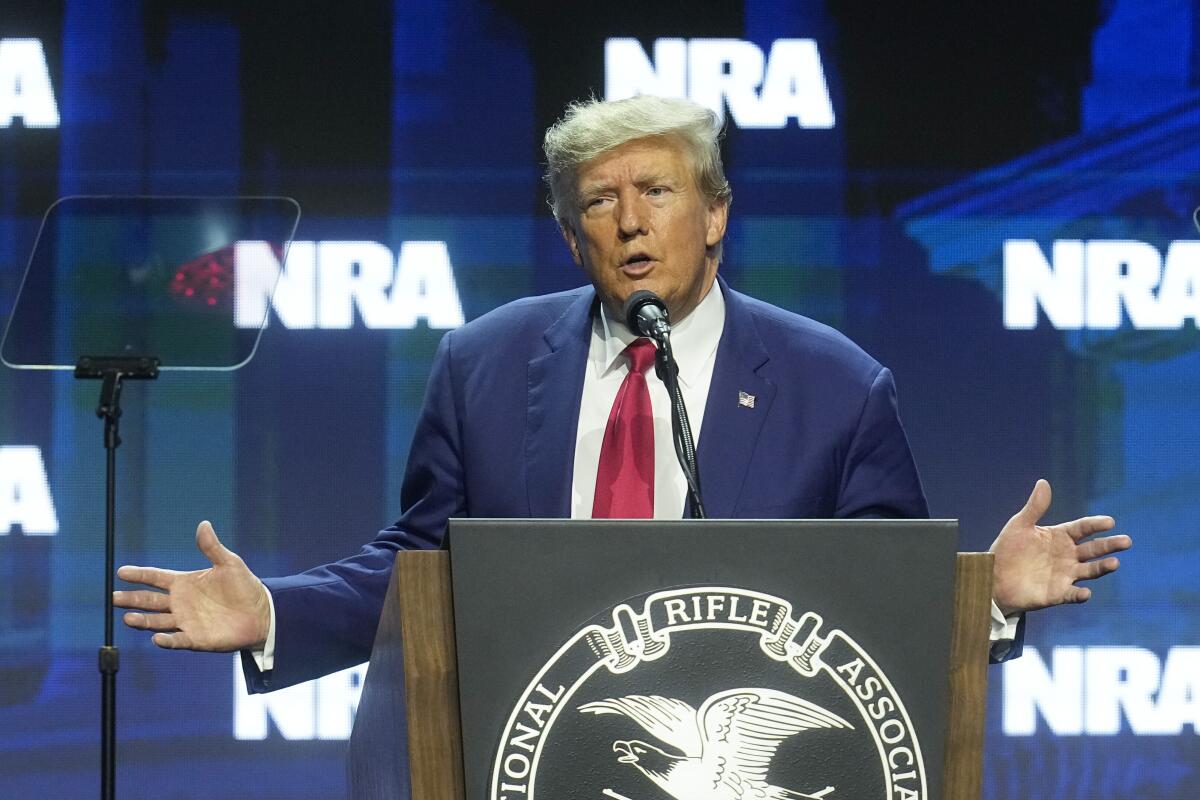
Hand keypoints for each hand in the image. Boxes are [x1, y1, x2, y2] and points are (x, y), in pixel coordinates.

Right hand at [113, 521, 270, 651]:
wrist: (261, 612)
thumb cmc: (244, 586)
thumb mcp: (229, 563)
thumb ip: (212, 547)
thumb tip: (204, 524)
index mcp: (185, 583)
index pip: (156, 577)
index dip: (140, 575)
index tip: (122, 571)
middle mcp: (181, 603)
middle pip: (150, 601)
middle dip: (132, 599)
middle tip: (115, 597)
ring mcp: (186, 622)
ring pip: (157, 622)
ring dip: (143, 621)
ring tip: (128, 618)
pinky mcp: (196, 638)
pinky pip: (177, 640)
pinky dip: (167, 640)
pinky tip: (157, 638)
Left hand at [991, 479, 1131, 615]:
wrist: (994, 576)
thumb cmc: (1008, 549)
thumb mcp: (1020, 525)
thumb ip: (1035, 507)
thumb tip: (1043, 482)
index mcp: (1060, 537)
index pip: (1082, 528)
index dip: (1095, 524)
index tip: (1109, 521)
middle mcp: (1067, 555)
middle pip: (1093, 549)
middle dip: (1109, 545)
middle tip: (1126, 541)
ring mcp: (1065, 574)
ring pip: (1089, 570)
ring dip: (1102, 568)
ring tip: (1114, 563)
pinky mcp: (1057, 593)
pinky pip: (1072, 595)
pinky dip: (1080, 594)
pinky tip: (1085, 592)